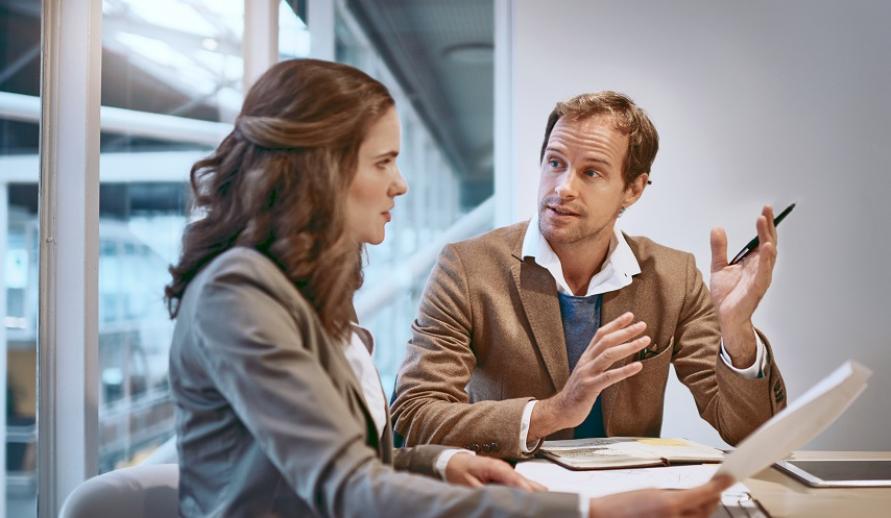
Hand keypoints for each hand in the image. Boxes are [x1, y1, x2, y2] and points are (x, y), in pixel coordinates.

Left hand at [444, 453, 545, 490]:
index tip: (531, 495)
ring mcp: (504, 471)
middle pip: (522, 479)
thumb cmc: (459, 470)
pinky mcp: (504, 476)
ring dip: (531, 490)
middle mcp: (502, 467)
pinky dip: (525, 490)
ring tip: (545, 499)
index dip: (523, 487)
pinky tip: (534, 496)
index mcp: (494, 467)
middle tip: (546, 499)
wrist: (454, 461)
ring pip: (522, 481)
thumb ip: (484, 490)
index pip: (513, 477)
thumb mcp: (468, 484)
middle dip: (533, 489)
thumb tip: (496, 497)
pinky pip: (518, 483)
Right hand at [530, 312, 647, 440]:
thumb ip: (597, 361)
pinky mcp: (589, 387)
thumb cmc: (577, 392)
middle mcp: (586, 361)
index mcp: (586, 357)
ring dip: (628, 346)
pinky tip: (638, 366)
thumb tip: (613, 352)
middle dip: (625, 331)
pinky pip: (609, 377)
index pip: (600, 334)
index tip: (630, 315)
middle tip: (643, 325)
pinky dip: (625, 370)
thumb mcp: (586, 372)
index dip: (615, 324)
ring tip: (645, 341)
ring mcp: (587, 373)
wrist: (561, 410)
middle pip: (606, 340)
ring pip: (608, 355)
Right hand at [588, 475, 733, 517]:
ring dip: (703, 510)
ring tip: (703, 500)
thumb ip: (673, 495)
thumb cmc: (620, 504)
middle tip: (716, 488)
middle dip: (713, 498)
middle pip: (706, 511)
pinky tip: (687, 512)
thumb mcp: (649, 492)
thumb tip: (692, 495)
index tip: (729, 477)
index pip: (704, 494)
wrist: (602, 517)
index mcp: (669, 504)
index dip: (720, 485)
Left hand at [709, 205, 777, 365]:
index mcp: (753, 262)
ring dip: (767, 238)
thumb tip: (717, 228)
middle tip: (767, 210)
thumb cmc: (725, 294)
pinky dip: (767, 259)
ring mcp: (761, 278)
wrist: (722, 317)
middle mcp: (760, 268)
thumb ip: (719, 248)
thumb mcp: (719, 266)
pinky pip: (764, 272)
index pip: (762, 239)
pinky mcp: (757, 289)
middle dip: (768, 226)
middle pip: (768, 243)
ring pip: (768, 255)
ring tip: (764, 222)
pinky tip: (767, 247)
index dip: (764, 225)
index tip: (765, 210)